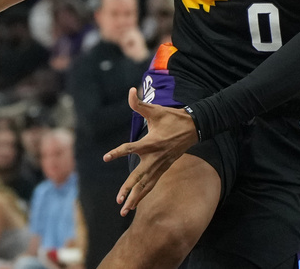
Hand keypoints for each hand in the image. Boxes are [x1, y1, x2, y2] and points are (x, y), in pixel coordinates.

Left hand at [101, 88, 198, 215]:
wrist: (194, 127)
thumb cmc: (172, 117)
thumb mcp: (156, 110)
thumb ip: (140, 104)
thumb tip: (130, 91)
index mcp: (151, 142)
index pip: (131, 149)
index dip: (118, 152)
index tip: (106, 157)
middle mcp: (155, 157)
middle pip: (139, 176)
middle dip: (128, 189)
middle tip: (118, 200)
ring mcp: (160, 165)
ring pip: (146, 185)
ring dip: (135, 197)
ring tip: (124, 209)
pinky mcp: (164, 168)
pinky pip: (152, 184)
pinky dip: (144, 194)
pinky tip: (136, 203)